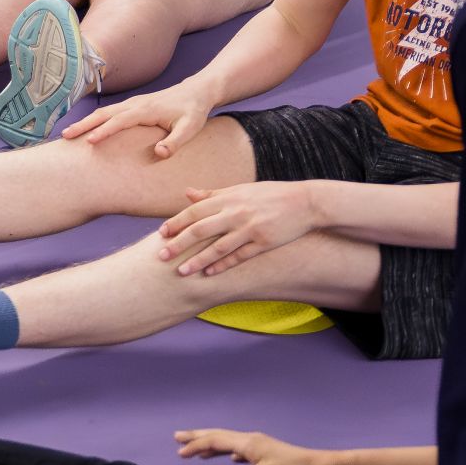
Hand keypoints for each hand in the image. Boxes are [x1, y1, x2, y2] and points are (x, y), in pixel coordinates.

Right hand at [61, 81, 213, 155]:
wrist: (196, 91)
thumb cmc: (193, 111)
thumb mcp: (191, 128)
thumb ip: (175, 142)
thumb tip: (158, 153)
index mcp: (146, 110)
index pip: (120, 121)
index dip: (104, 131)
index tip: (89, 142)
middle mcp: (134, 104)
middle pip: (103, 114)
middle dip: (83, 124)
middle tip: (65, 137)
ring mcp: (131, 103)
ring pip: (103, 112)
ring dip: (85, 122)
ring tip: (68, 135)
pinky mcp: (132, 105)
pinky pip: (108, 112)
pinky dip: (94, 120)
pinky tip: (86, 129)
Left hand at [158, 182, 317, 275]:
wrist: (305, 202)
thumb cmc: (269, 195)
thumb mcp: (239, 190)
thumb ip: (212, 194)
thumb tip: (187, 194)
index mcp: (228, 198)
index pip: (195, 211)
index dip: (176, 223)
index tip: (161, 234)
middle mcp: (236, 213)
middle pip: (200, 230)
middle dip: (179, 244)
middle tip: (161, 256)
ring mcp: (250, 228)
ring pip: (218, 247)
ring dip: (198, 261)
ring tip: (181, 271)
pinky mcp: (264, 243)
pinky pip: (239, 256)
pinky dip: (223, 265)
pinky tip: (210, 274)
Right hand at [173, 429, 332, 464]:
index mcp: (246, 443)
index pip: (214, 440)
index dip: (196, 445)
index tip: (179, 452)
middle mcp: (249, 440)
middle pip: (218, 435)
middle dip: (197, 437)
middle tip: (177, 437)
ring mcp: (257, 445)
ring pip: (227, 441)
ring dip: (210, 444)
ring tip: (196, 450)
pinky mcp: (264, 452)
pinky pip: (238, 449)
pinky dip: (226, 452)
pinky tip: (227, 458)